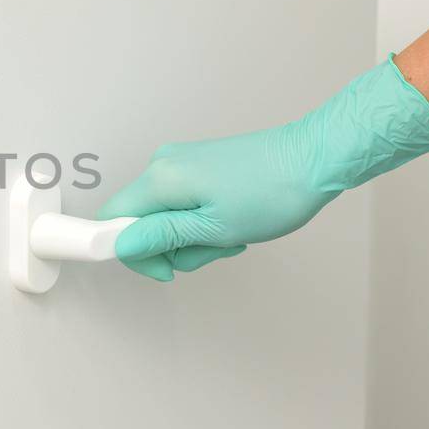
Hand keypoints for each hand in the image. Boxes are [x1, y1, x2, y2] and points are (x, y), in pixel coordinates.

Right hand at [97, 57, 428, 281]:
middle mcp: (163, 164)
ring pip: (166, 216)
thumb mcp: (214, 228)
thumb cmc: (271, 193)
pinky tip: (235, 222)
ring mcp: (183, 162)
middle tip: (216, 249)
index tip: (167, 271)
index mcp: (160, 179)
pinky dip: (205, 221)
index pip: (112, 220)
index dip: (130, 252)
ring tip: (233, 235)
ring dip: (195, 237)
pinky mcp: (201, 164)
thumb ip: (161, 237)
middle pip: (141, 221)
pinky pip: (185, 203)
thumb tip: (118, 244)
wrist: (316, 157)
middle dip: (173, 247)